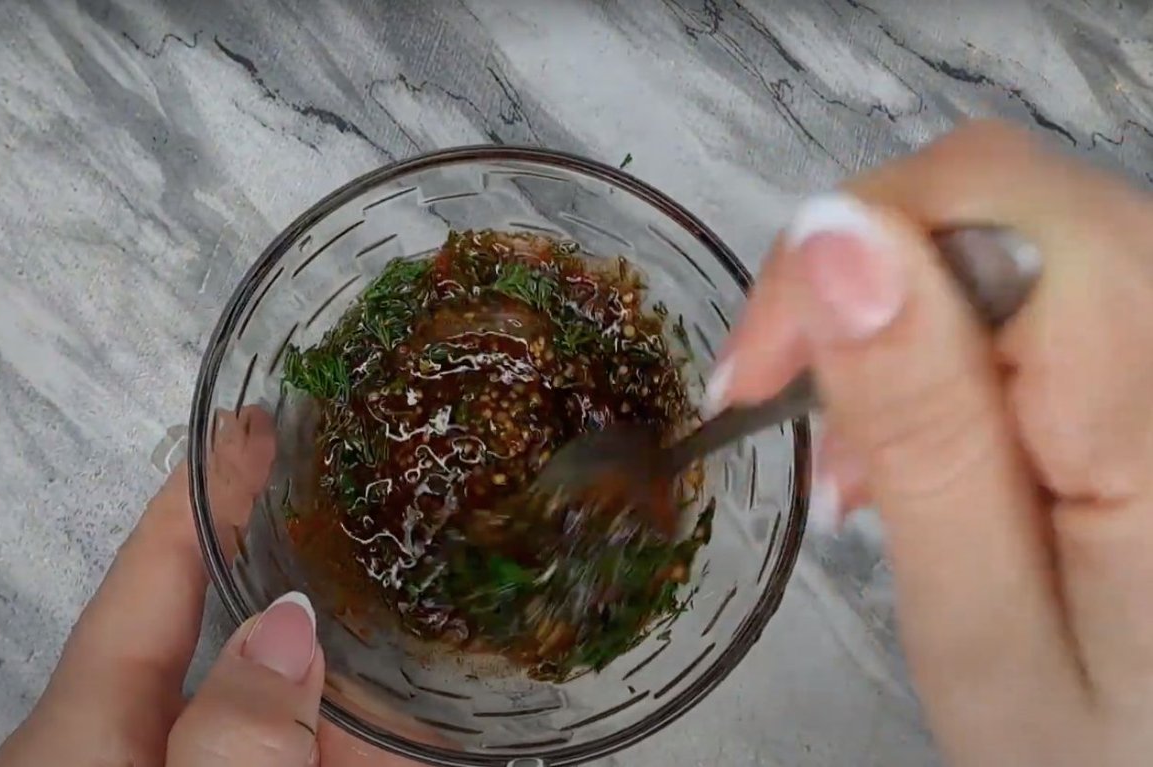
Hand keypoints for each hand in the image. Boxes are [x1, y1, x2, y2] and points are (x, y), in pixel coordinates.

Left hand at [0, 407, 416, 765]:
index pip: (149, 576)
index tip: (250, 421)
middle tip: (355, 484)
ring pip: (278, 707)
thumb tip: (292, 625)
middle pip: (218, 633)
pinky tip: (425, 717)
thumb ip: (233, 735)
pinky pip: (298, 756)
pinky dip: (362, 739)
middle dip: (288, 561)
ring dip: (351, 666)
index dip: (201, 493)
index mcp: (83, 731)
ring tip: (427, 594)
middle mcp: (131, 748)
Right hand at [709, 121, 1152, 764]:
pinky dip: (950, 340)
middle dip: (858, 285)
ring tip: (860, 470)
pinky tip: (931, 443)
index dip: (842, 251)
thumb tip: (832, 234)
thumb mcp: (981, 622)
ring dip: (897, 320)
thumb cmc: (1088, 747)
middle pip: (1001, 196)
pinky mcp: (1152, 356)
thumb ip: (923, 432)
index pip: (988, 203)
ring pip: (1011, 231)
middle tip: (789, 423)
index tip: (752, 380)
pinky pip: (1041, 282)